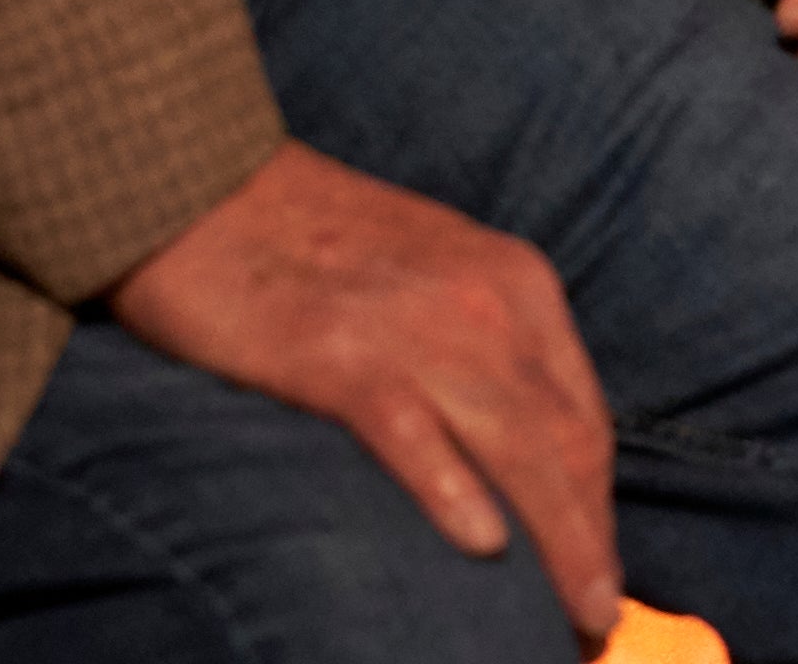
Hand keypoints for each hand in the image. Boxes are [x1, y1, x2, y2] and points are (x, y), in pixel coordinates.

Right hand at [112, 141, 620, 647]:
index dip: (598, 509)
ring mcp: (415, 326)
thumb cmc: (309, 239)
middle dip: (590, 544)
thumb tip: (516, 459)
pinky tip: (481, 546)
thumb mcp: (432, 274)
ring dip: (556, 545)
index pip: (583, 418)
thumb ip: (480, 348)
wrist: (198, 178)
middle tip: (595, 624)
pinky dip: (452, 491)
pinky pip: (414, 433)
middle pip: (566, 446)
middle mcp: (486, 300)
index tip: (599, 576)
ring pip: (516, 450)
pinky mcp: (338, 353)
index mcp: (515, 281)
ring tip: (575, 620)